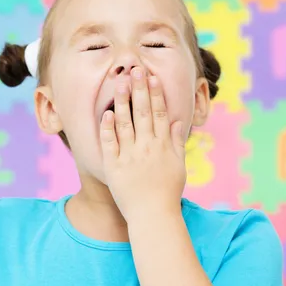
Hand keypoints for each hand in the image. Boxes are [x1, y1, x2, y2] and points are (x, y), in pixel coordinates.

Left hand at [100, 66, 185, 221]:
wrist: (153, 216)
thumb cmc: (167, 192)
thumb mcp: (178, 166)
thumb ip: (178, 143)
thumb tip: (180, 122)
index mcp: (163, 146)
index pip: (161, 113)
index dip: (156, 94)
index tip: (152, 77)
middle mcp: (147, 147)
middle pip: (143, 113)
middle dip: (139, 89)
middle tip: (135, 69)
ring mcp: (130, 156)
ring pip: (125, 123)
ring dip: (122, 101)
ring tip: (119, 82)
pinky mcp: (115, 166)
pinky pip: (110, 144)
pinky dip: (108, 128)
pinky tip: (106, 113)